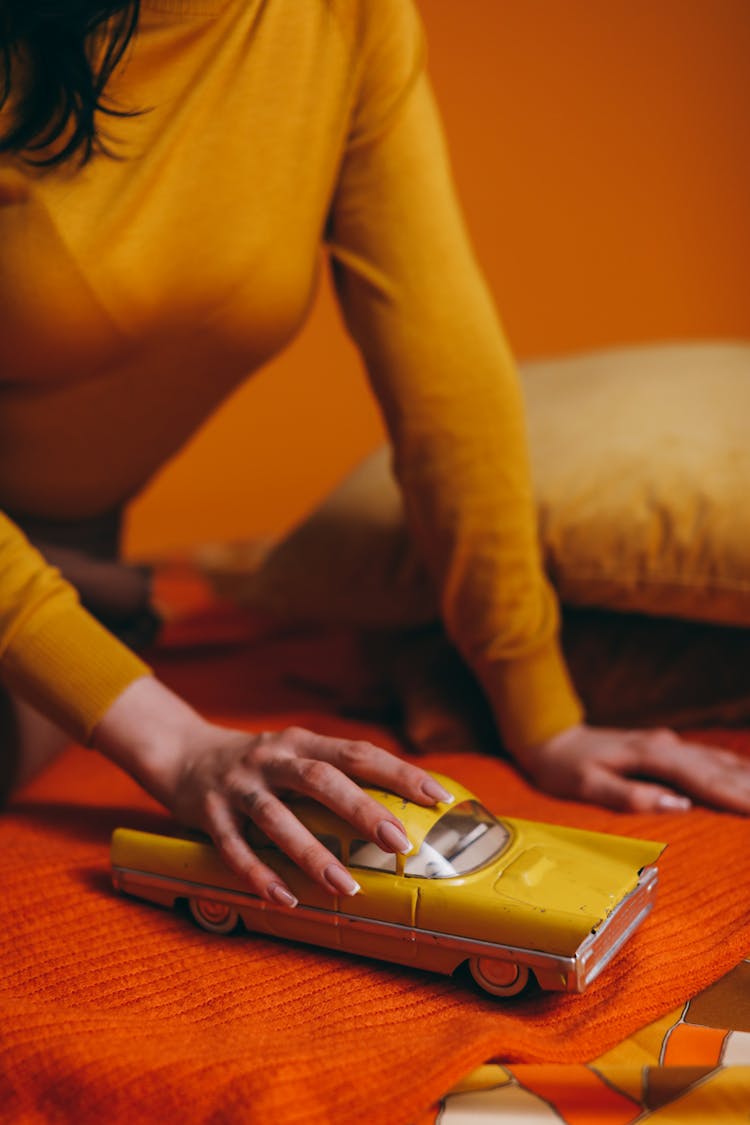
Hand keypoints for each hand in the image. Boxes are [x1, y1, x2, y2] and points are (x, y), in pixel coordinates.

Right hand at [93, 676, 452, 906]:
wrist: (180, 751)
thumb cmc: (258, 763)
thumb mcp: (295, 754)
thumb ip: (336, 772)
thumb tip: (402, 807)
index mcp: (302, 742)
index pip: (358, 753)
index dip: (398, 773)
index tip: (438, 798)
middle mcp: (272, 759)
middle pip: (322, 781)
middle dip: (362, 811)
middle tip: (399, 843)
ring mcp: (239, 786)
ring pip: (277, 819)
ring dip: (312, 853)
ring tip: (345, 888)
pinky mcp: (208, 814)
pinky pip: (234, 849)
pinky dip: (259, 876)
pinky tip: (285, 901)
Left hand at [517, 723, 749, 814]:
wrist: (547, 736)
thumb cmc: (563, 767)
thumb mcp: (587, 785)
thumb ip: (629, 795)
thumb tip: (675, 805)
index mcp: (650, 756)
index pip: (703, 780)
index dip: (737, 796)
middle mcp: (664, 746)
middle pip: (719, 769)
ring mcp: (667, 745)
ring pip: (718, 762)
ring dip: (747, 777)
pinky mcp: (664, 749)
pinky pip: (708, 760)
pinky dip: (733, 769)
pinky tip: (747, 776)